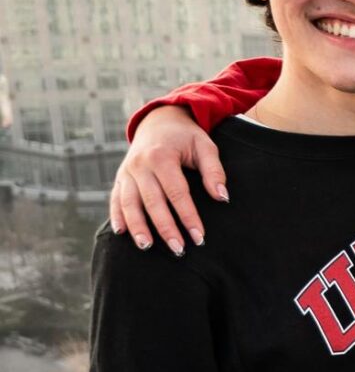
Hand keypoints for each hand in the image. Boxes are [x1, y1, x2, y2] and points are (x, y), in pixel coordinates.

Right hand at [109, 108, 227, 254]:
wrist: (159, 121)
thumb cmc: (186, 137)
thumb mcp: (205, 145)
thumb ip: (213, 170)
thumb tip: (222, 197)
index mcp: (162, 156)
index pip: (177, 193)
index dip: (188, 217)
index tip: (199, 237)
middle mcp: (140, 164)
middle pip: (152, 202)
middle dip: (165, 228)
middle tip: (178, 250)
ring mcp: (127, 171)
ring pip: (129, 203)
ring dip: (137, 227)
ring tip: (146, 247)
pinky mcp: (120, 177)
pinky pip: (115, 199)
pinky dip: (116, 216)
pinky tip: (121, 233)